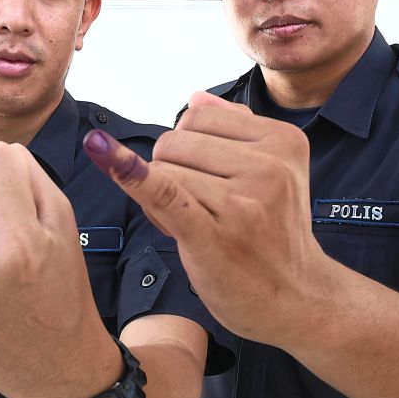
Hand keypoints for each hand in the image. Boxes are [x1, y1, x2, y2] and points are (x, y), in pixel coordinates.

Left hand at [83, 92, 331, 348]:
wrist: (298, 300)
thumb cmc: (275, 237)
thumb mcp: (275, 174)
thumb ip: (235, 133)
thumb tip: (194, 97)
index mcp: (282, 140)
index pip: (198, 117)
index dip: (188, 149)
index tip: (208, 183)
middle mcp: (268, 166)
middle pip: (175, 141)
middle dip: (171, 171)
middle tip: (199, 210)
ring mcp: (243, 201)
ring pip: (162, 170)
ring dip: (159, 200)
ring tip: (194, 227)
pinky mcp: (215, 235)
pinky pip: (162, 191)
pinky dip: (129, 173)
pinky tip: (100, 150)